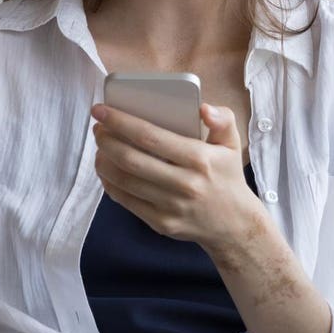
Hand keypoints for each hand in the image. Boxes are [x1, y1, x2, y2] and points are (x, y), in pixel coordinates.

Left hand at [90, 102, 265, 254]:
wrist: (235, 224)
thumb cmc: (227, 176)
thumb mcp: (232, 144)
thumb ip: (222, 119)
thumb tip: (203, 108)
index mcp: (200, 159)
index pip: (151, 137)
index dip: (121, 122)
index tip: (102, 110)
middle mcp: (185, 184)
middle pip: (132, 159)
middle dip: (107, 140)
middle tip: (98, 128)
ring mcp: (171, 207)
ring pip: (125, 181)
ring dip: (104, 161)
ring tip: (100, 146)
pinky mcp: (161, 223)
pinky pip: (127, 201)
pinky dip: (110, 183)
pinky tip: (106, 169)